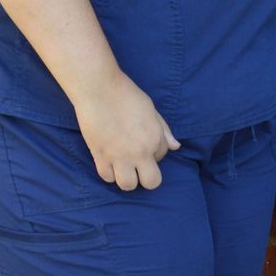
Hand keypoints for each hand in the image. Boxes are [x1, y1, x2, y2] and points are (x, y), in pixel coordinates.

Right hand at [75, 69, 179, 191]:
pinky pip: (107, 177)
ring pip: (128, 185)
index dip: (155, 151)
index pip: (162, 156)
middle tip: (139, 166)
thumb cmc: (127, 95)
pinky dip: (109, 173)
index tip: (144, 142)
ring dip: (127, 178)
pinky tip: (109, 162)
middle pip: (151, 182)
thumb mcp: (151, 109)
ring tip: (123, 166)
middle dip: (147, 177)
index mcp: (154, 138)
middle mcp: (139, 152)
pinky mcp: (99, 157)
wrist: (99, 90)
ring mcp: (119, 157)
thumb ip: (164, 131)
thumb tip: (176, 146)